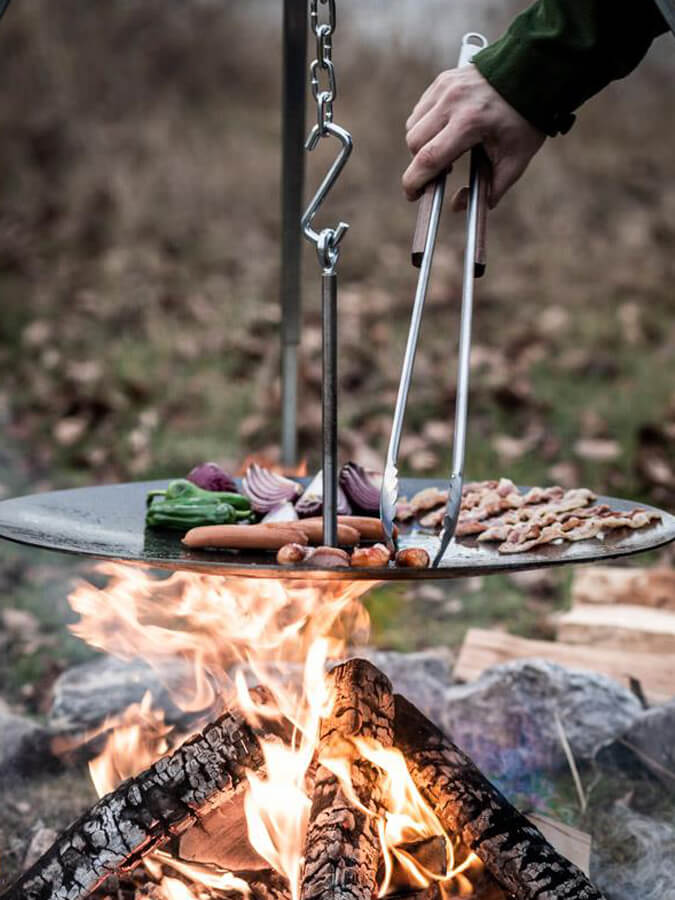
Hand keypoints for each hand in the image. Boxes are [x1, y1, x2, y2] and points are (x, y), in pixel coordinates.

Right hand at [403, 65, 544, 207]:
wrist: (533, 74)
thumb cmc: (525, 120)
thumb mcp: (516, 161)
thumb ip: (490, 190)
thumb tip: (457, 206)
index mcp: (469, 123)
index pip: (428, 159)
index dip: (414, 182)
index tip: (412, 195)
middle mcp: (451, 102)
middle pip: (414, 144)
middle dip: (421, 164)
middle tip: (441, 172)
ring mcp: (445, 88)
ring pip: (413, 126)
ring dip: (421, 144)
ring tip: (446, 149)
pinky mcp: (443, 80)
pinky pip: (420, 110)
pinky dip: (426, 126)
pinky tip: (446, 130)